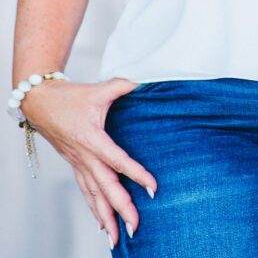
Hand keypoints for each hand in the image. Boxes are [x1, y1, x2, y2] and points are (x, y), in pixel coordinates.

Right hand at [19, 78, 156, 247]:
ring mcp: (78, 163)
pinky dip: (94, 208)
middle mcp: (84, 157)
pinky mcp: (74, 165)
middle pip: (105, 188)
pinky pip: (85, 191)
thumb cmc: (70, 96)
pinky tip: (103, 225)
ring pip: (93, 196)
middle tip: (136, 227)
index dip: (137, 175)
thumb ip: (123, 86)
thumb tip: (144, 82)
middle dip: (121, 209)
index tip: (153, 188)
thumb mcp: (99, 89)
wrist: (41, 102)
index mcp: (92, 139)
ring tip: (119, 239)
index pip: (118, 162)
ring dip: (107, 218)